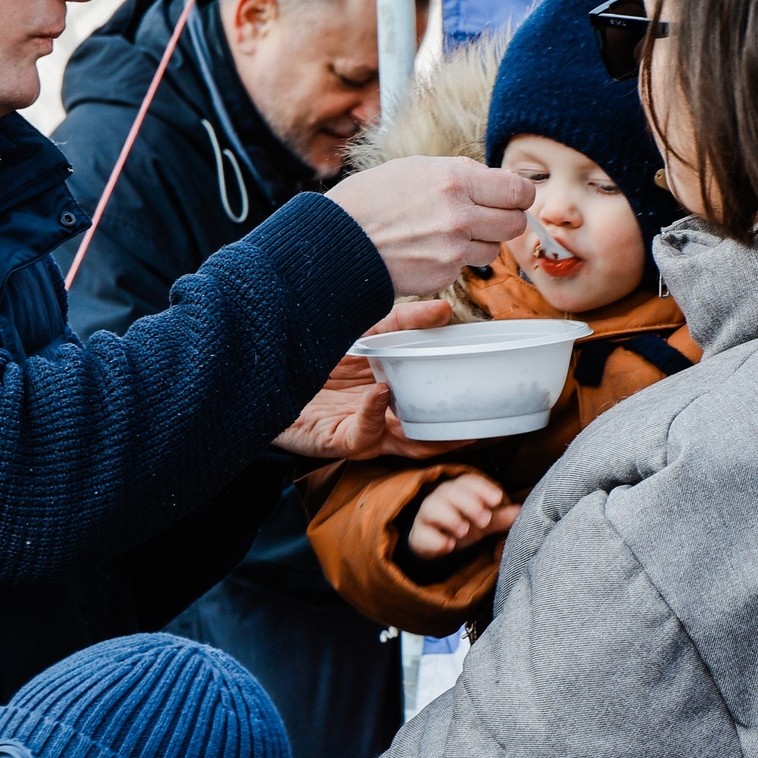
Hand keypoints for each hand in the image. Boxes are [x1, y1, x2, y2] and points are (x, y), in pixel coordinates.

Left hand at [273, 303, 476, 462]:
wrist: (265, 366)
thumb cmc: (315, 353)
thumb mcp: (365, 330)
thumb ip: (403, 321)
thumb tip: (445, 310)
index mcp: (395, 394)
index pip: (438, 407)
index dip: (465, 407)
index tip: (493, 396)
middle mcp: (384, 418)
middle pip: (431, 437)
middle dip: (459, 435)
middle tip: (486, 422)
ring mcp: (363, 430)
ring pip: (406, 446)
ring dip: (429, 437)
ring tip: (452, 425)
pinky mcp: (336, 439)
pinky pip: (363, 434)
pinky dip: (374, 413)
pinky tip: (381, 393)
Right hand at [327, 156, 531, 294]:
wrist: (339, 241)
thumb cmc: (372, 199)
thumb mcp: (416, 168)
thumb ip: (461, 174)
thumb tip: (495, 182)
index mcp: (454, 180)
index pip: (518, 191)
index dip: (520, 195)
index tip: (514, 197)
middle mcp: (458, 215)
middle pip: (515, 224)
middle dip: (506, 219)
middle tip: (488, 215)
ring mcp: (452, 249)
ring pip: (494, 249)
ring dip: (480, 241)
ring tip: (449, 232)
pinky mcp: (443, 275)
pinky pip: (467, 266)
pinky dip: (455, 259)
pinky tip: (429, 248)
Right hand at [407, 472, 517, 559]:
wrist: (436, 542)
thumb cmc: (462, 524)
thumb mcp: (484, 521)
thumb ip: (500, 516)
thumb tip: (522, 510)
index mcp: (458, 490)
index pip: (469, 482)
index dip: (483, 488)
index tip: (497, 499)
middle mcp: (441, 498)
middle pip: (452, 493)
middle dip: (470, 504)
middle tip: (485, 519)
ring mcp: (427, 515)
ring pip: (433, 508)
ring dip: (450, 518)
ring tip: (464, 530)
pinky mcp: (419, 535)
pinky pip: (424, 534)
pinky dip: (436, 539)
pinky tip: (448, 545)